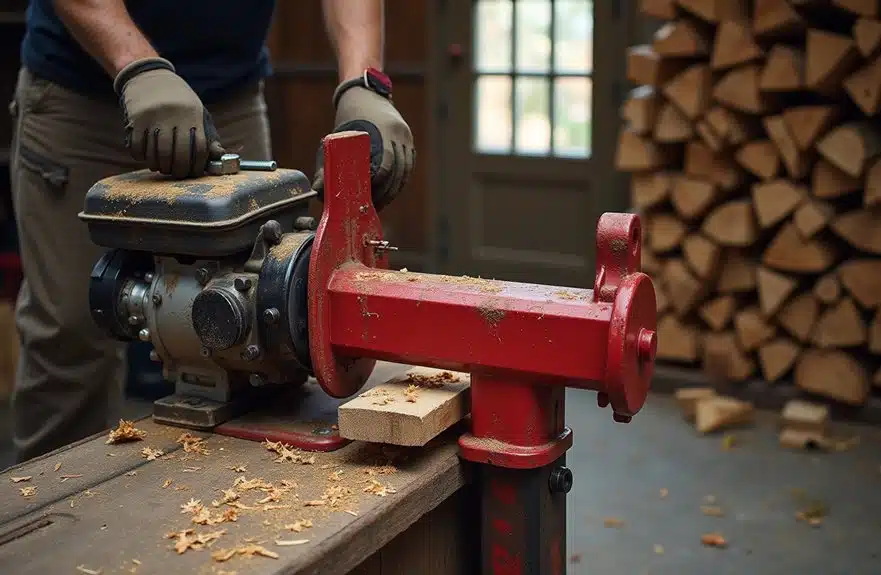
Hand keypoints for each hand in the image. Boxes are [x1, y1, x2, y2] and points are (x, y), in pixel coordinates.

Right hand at [114, 57, 224, 178]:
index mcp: (192, 114)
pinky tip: (147, 157)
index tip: (195, 173)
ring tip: (162, 167)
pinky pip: (138, 147)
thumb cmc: (178, 100)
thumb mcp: (197, 112)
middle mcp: (174, 115)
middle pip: (177, 155)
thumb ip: (208, 134)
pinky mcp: (135, 119)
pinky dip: (141, 157)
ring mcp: (153, 117)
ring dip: (160, 167)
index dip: (198, 165)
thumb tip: (220, 156)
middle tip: (177, 174)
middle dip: (179, 171)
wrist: (148, 76)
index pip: (199, 148)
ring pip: (157, 155)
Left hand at [313, 86, 414, 210]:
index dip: (378, 185)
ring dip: (394, 190)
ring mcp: (407, 137)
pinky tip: (389, 191)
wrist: (366, 92)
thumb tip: (318, 190)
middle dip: (386, 193)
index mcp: (384, 131)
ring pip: (405, 172)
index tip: (367, 197)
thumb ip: (327, 164)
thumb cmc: (349, 115)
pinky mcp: (408, 141)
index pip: (386, 166)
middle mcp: (399, 134)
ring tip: (381, 203)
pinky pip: (408, 166)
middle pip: (398, 173)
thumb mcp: (336, 137)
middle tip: (373, 207)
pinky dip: (400, 181)